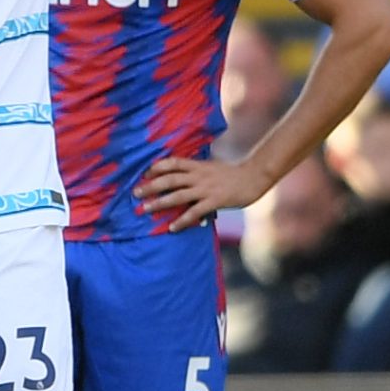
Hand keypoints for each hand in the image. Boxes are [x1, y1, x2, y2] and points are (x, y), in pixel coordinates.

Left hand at [135, 154, 267, 231]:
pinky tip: (172, 227)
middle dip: (151, 186)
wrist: (253, 178)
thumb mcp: (212, 167)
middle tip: (136, 193)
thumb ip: (197, 170)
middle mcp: (199, 176)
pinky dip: (182, 221)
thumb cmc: (233, 173)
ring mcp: (206, 189)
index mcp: (198, 165)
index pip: (174, 163)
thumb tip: (183, 175)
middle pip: (170, 179)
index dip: (158, 167)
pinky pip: (194, 212)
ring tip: (145, 209)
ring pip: (178, 196)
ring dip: (160, 203)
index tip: (145, 173)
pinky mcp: (214, 202)